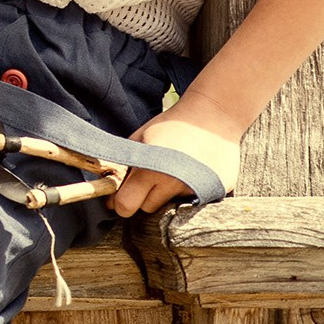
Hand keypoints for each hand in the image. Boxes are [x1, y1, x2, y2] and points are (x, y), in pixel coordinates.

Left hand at [110, 96, 241, 216]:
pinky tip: (191, 174)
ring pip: (170, 207)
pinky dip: (189, 193)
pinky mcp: (216, 193)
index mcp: (150, 170)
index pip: (126, 205)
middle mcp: (174, 184)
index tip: (120, 197)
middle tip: (150, 178)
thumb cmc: (172, 124)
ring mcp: (197, 191)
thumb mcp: (140, 137)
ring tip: (172, 173)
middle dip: (143, 197)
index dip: (120, 202)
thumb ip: (124, 163)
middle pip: (147, 208)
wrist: (213, 115)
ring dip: (166, 195)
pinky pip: (193, 202)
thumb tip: (106, 185)